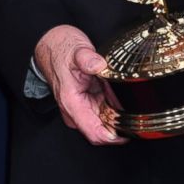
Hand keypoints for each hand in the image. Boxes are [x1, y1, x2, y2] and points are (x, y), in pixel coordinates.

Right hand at [34, 26, 122, 145]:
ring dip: (118, 110)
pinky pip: (107, 112)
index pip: (95, 134)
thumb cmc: (62, 51)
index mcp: (71, 103)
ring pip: (108, 122)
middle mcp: (76, 111)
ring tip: (116, 89)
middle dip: (120, 119)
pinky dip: (115, 104)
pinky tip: (113, 89)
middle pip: (105, 130)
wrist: (53, 47)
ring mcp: (83, 109)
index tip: (130, 128)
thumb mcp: (76, 50)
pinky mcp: (89, 105)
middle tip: (127, 99)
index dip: (115, 136)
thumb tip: (98, 65)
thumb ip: (87, 58)